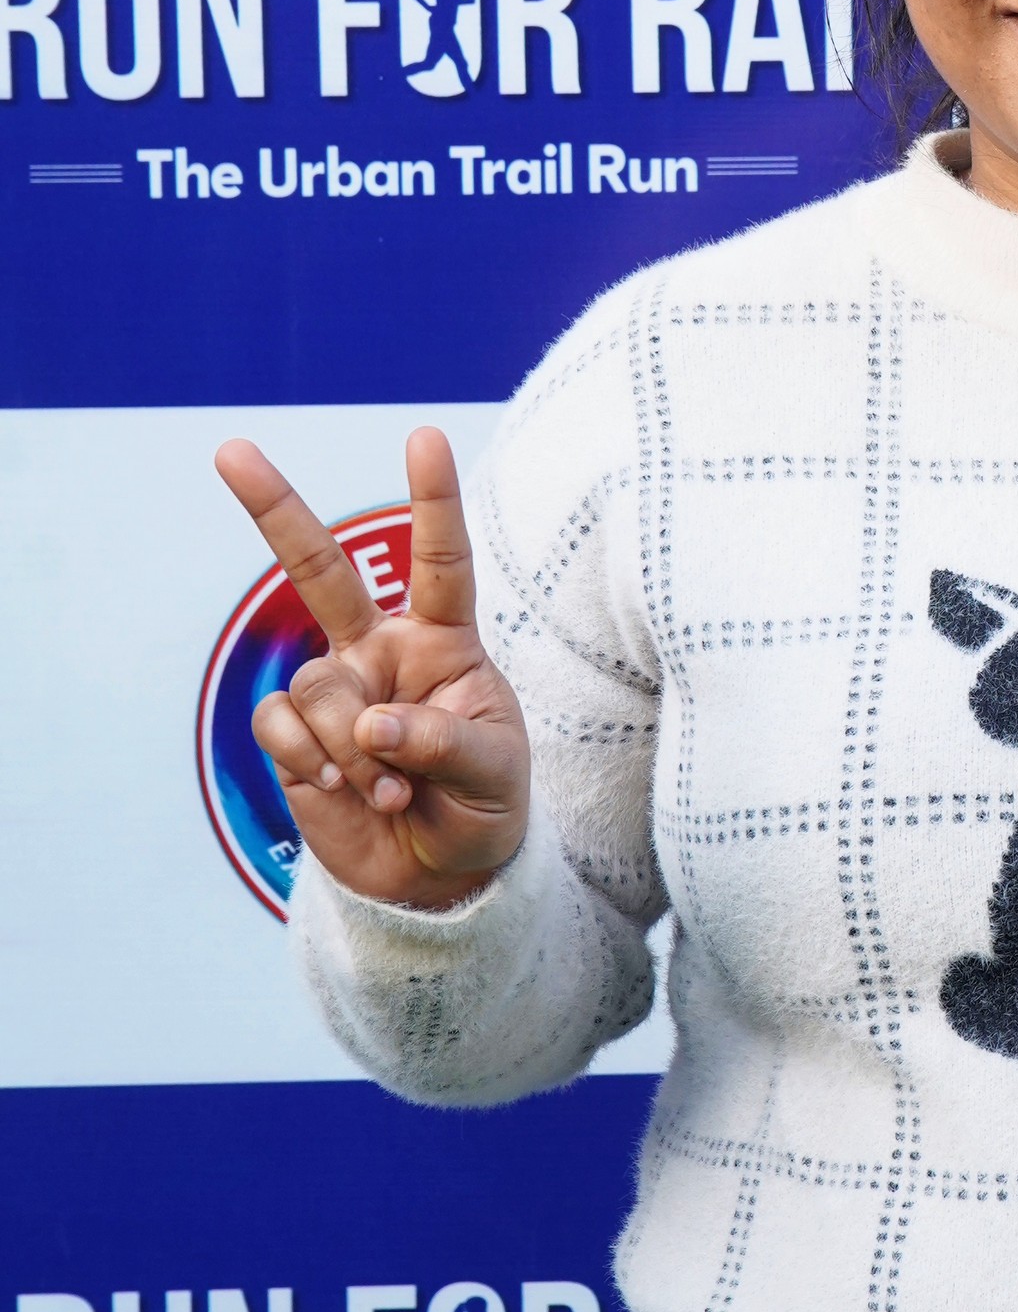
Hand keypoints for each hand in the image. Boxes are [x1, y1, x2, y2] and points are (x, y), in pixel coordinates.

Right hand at [214, 426, 530, 911]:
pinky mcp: (295, 736)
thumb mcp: (493, 776)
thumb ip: (442, 742)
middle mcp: (382, 651)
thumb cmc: (483, 807)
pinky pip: (279, 724)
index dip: (433, 500)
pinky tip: (340, 787)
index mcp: (445, 641)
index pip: (440, 561)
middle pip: (320, 569)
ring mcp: (335, 690)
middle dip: (275, 509)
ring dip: (349, 743)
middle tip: (230, 451)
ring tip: (390, 789)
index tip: (425, 435)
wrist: (439, 876)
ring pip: (316, 685)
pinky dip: (312, 758)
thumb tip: (373, 725)